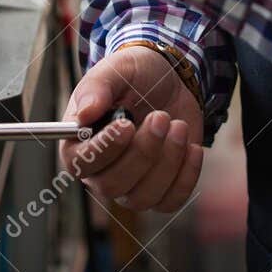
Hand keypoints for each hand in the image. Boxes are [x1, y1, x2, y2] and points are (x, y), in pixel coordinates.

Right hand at [59, 45, 204, 212]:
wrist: (170, 79)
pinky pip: (170, 202)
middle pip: (112, 185)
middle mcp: (100, 171)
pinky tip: (192, 147)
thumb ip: (97, 87)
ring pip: (142, 198)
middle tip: (161, 117)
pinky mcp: (160, 189)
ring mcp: (130, 184)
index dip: (103, 150)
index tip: (126, 125)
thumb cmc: (135, 75)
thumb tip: (84, 114)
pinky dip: (185, 177)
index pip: (79, 162)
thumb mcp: (116, 69)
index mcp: (79, 142)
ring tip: (179, 126)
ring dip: (167, 162)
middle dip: (143, 152)